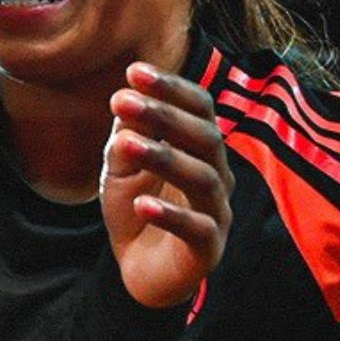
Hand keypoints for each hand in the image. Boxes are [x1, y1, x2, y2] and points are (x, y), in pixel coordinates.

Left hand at [100, 62, 233, 307]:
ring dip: (164, 158)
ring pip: (203, 179)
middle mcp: (217, 175)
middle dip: (165, 116)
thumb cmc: (138, 208)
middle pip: (205, 138)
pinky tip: (142, 204)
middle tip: (123, 99)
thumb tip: (125, 99)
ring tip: (126, 144)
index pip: (199, 109)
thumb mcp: (122, 168)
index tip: (133, 71)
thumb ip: (126, 137)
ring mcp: (217, 212)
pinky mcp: (209, 249)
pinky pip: (197, 229)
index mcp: (200, 149)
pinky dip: (170, 215)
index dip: (171, 89)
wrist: (142, 269)